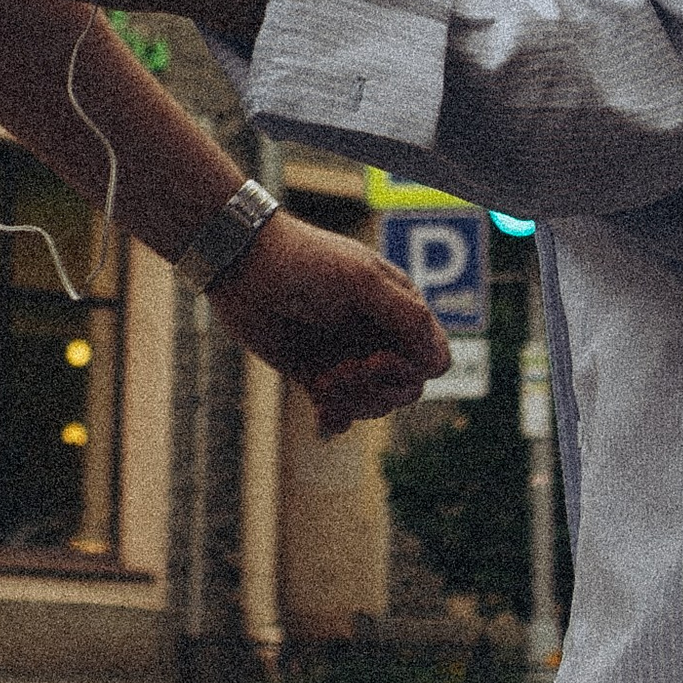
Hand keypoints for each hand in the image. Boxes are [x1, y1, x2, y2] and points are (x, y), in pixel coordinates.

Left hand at [211, 212, 449, 432]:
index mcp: (398, 306)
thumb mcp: (359, 281)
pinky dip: (335, 420)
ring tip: (321, 385)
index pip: (432, 357)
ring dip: (352, 403)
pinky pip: (341, 413)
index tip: (377, 358)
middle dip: (375, 389)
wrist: (242, 266)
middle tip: (340, 373)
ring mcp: (349, 355)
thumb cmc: (303, 262)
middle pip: (405, 389)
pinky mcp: (318, 374)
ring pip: (375, 404)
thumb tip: (440, 365)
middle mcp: (378, 334)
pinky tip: (321, 420)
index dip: (411, 369)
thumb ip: (405, 317)